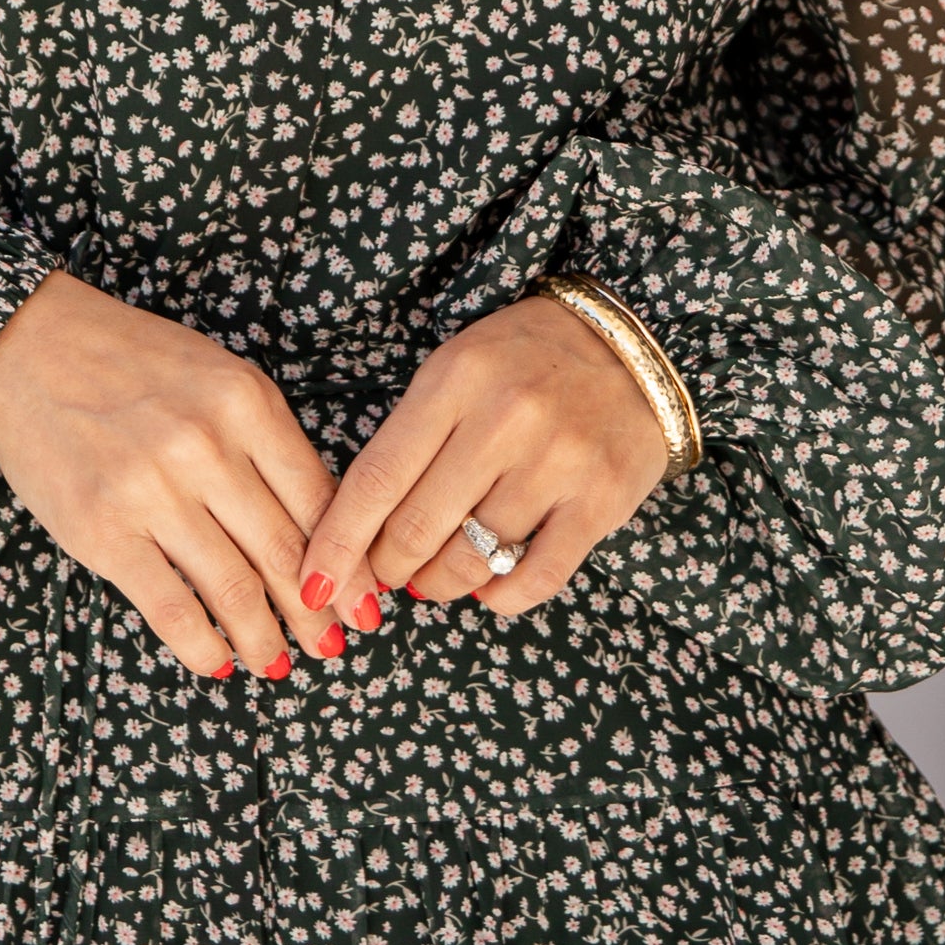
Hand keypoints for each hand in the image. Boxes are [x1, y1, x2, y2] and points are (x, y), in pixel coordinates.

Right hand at [0, 270, 355, 680]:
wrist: (31, 346)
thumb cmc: (132, 363)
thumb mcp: (219, 379)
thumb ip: (266, 443)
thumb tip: (319, 526)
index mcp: (247, 404)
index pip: (321, 503)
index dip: (350, 567)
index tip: (365, 603)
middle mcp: (207, 447)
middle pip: (285, 552)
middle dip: (317, 614)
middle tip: (333, 647)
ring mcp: (152, 490)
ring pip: (233, 587)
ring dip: (264, 638)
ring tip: (278, 662)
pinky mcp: (103, 530)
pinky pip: (169, 606)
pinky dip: (202, 645)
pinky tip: (218, 662)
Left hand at [295, 294, 667, 625]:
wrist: (631, 345)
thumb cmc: (525, 363)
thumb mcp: (455, 372)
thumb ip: (409, 441)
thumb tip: (361, 531)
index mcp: (454, 382)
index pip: (375, 479)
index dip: (337, 542)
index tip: (313, 580)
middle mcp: (504, 421)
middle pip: (417, 528)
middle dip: (387, 567)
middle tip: (386, 573)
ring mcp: (556, 463)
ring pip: (471, 559)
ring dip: (438, 585)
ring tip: (433, 579)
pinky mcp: (600, 501)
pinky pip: (535, 578)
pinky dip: (499, 598)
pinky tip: (487, 588)